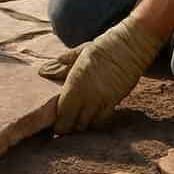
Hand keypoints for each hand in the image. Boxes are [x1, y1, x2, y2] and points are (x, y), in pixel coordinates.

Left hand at [42, 16, 163, 133]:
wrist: (131, 46)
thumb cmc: (103, 47)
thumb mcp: (79, 54)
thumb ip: (61, 66)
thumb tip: (43, 71)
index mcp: (74, 83)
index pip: (60, 112)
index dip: (56, 121)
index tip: (53, 122)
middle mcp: (86, 96)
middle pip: (72, 123)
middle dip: (66, 127)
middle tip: (63, 126)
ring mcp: (101, 100)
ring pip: (87, 124)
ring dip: (80, 126)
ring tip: (76, 123)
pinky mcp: (115, 102)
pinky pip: (102, 120)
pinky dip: (95, 122)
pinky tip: (91, 118)